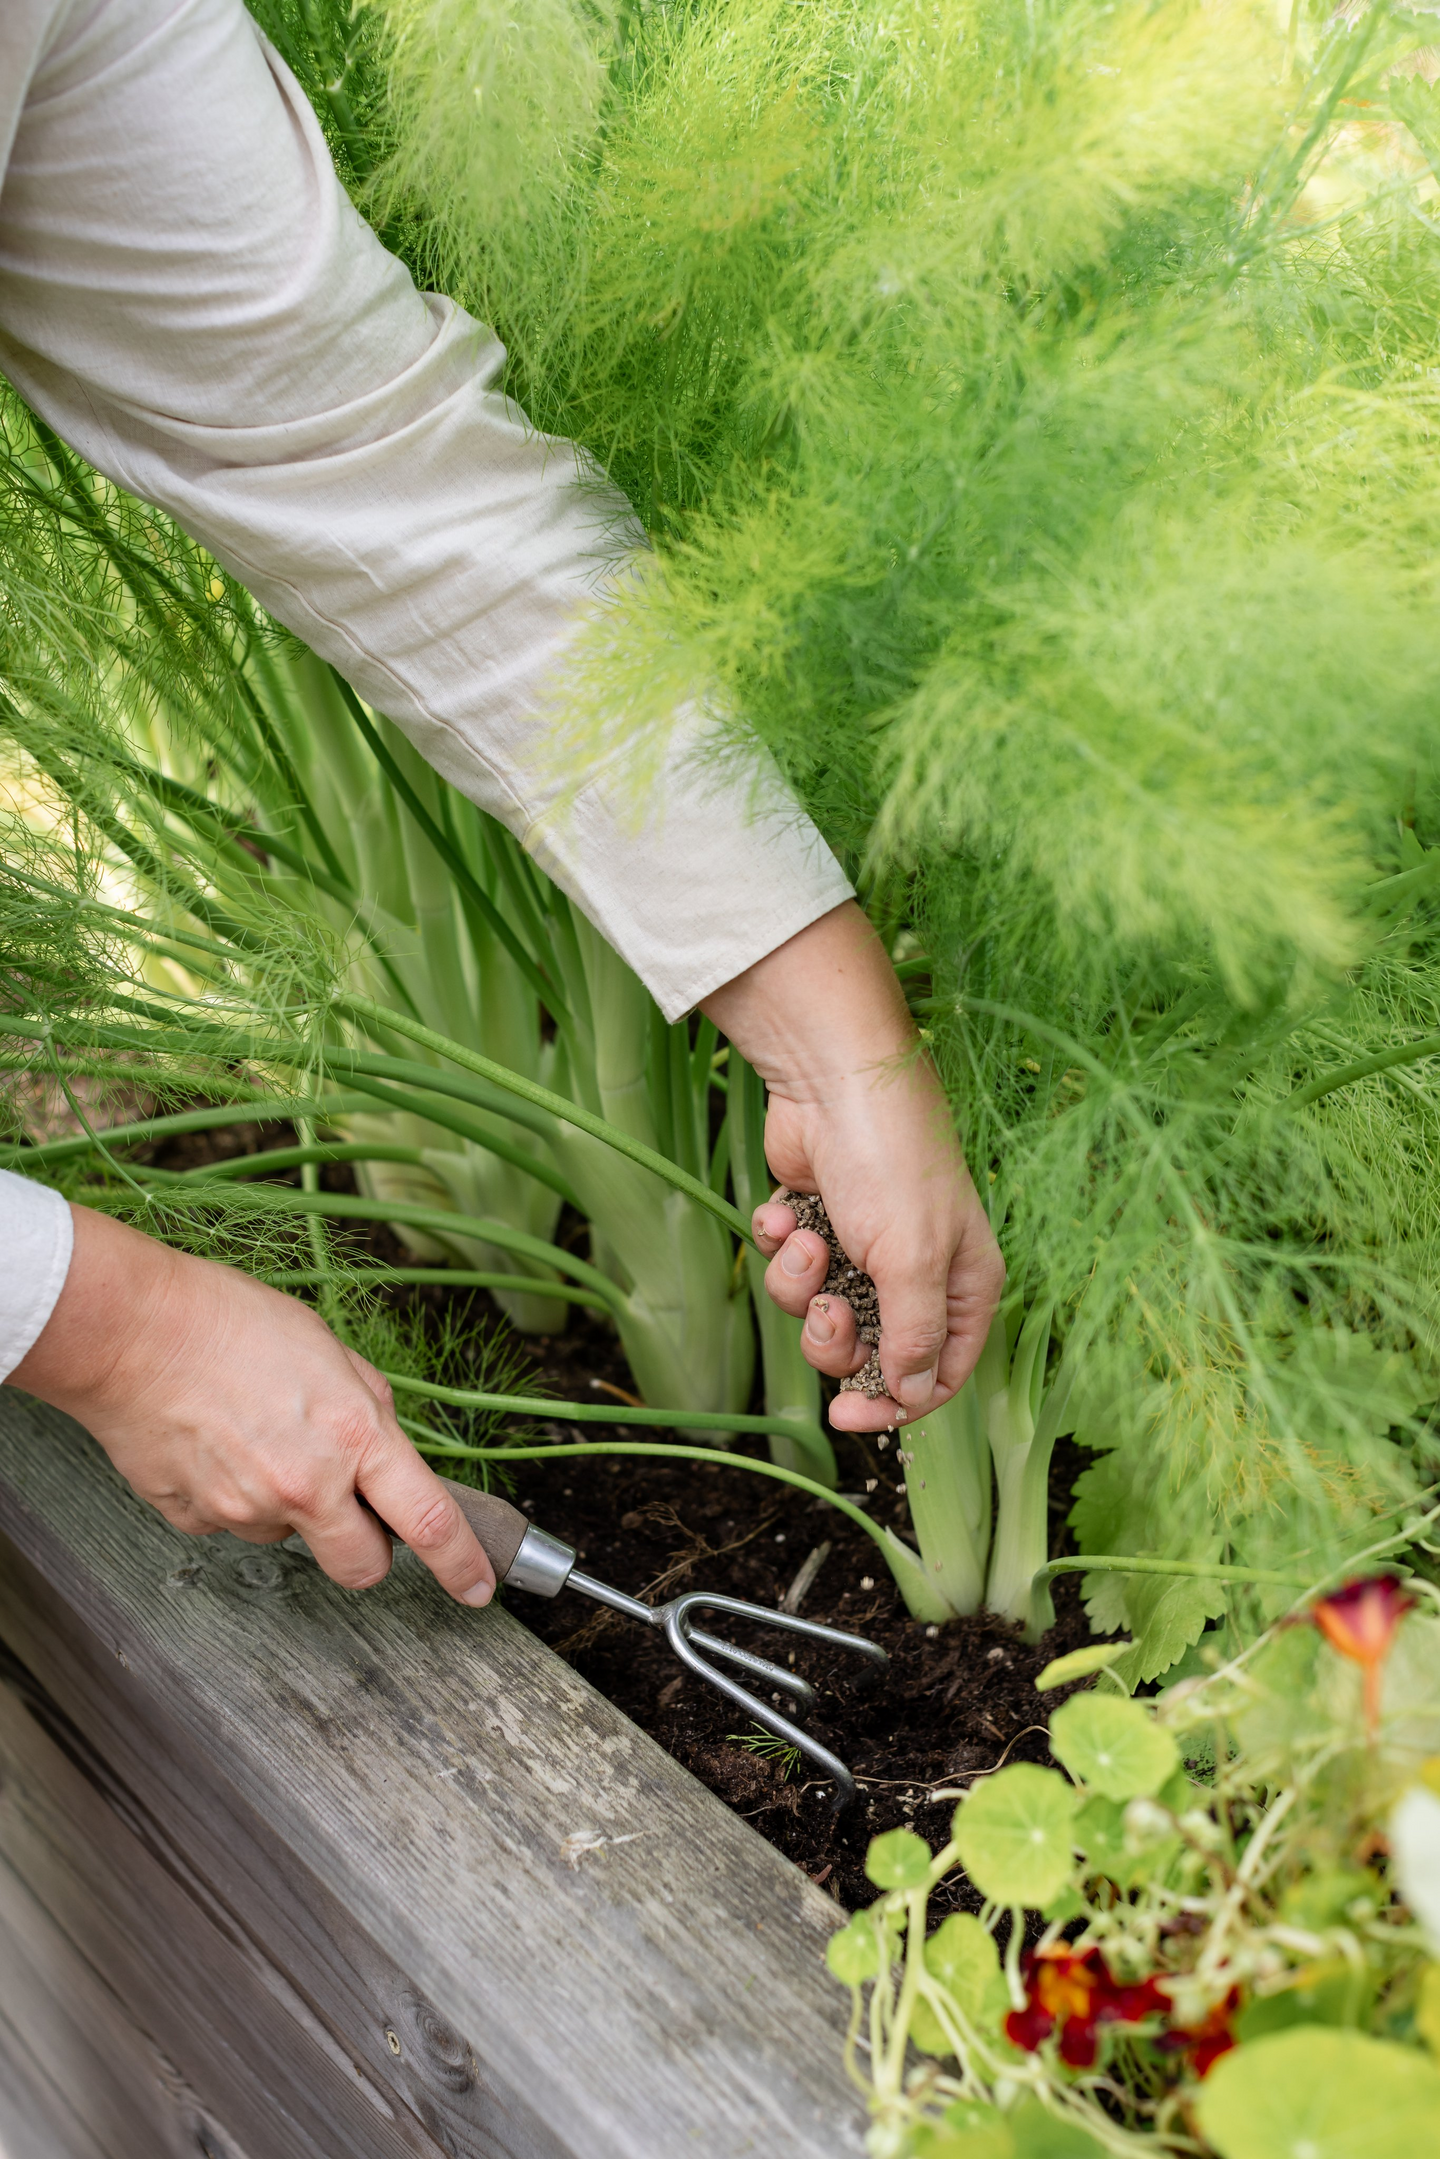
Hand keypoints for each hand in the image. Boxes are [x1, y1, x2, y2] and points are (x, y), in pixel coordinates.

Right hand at [8, 1205, 495, 1603]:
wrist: (133, 1331)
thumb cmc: (229, 1322)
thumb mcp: (331, 1351)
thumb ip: (368, 1409)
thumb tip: (384, 1449)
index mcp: (354, 1436)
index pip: (429, 1522)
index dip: (462, 1564)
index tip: (477, 1587)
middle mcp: (306, 1486)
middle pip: (362, 1567)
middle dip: (366, 1548)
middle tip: (350, 1509)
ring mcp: (246, 1510)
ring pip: (288, 1535)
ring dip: (288, 1505)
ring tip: (256, 1436)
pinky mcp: (194, 1520)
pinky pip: (230, 1522)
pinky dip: (232, 1495)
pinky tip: (215, 1444)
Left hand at [702, 902, 1003, 1430]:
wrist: (831, 1080)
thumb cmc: (891, 1162)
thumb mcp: (912, 1260)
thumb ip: (913, 1336)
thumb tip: (913, 1394)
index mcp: (961, 1285)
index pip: (939, 1374)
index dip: (895, 1402)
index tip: (849, 1415)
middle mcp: (914, 1271)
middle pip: (868, 1353)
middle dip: (834, 1339)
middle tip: (825, 1305)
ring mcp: (860, 1247)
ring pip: (817, 1311)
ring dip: (800, 1283)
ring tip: (806, 1241)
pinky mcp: (813, 1221)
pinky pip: (786, 1264)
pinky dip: (779, 1242)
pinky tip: (785, 1210)